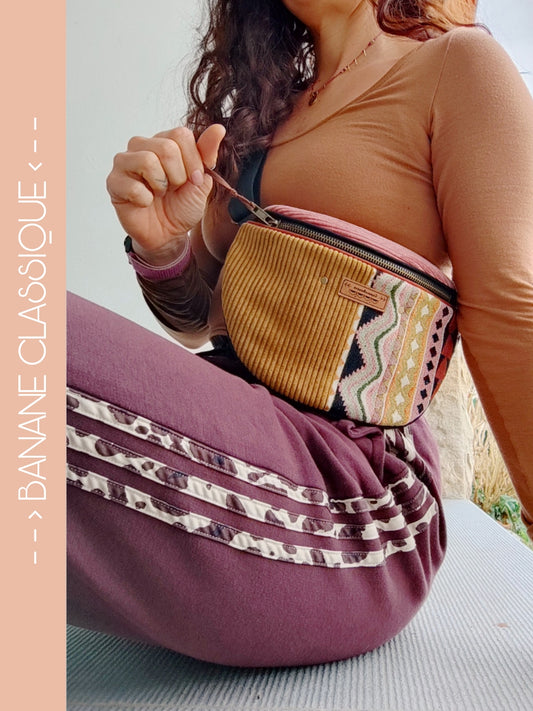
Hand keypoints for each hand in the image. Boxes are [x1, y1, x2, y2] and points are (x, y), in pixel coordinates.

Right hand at [106, 124, 225, 263]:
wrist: (168, 234)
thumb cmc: (181, 206)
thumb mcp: (201, 180)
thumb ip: (207, 153)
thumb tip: (218, 128)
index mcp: (164, 141)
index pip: (181, 135)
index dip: (193, 162)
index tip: (194, 180)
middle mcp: (141, 145)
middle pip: (166, 147)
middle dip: (178, 176)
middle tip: (174, 189)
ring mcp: (124, 162)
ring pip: (148, 160)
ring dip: (162, 185)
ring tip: (159, 194)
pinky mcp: (114, 182)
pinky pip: (133, 186)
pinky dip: (146, 200)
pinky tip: (145, 203)